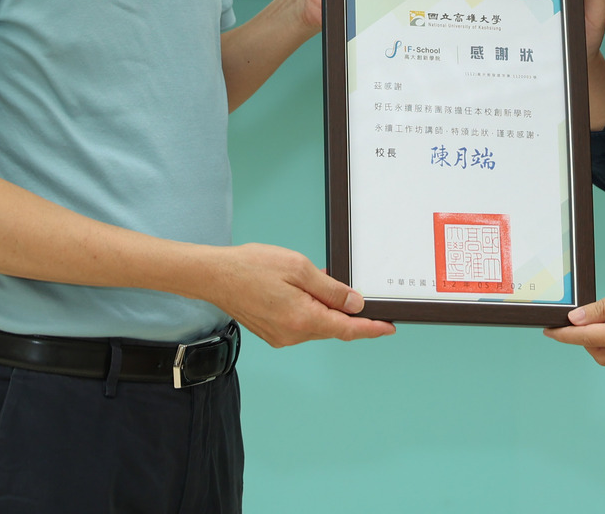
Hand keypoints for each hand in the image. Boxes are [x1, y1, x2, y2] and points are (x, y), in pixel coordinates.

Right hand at [203, 243, 395, 347]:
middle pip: (332, 327)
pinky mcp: (273, 333)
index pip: (347, 329)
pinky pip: (302, 324)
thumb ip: (330, 289)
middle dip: (346, 311)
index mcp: (302, 319)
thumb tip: (355, 304)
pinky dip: (310, 310)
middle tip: (351, 289)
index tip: (389, 327)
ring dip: (325, 308)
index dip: (371, 328)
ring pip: (317, 325)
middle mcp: (292, 335)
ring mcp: (281, 337)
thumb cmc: (251, 267)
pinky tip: (305, 291)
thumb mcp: (298, 268)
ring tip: (319, 281)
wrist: (215, 276)